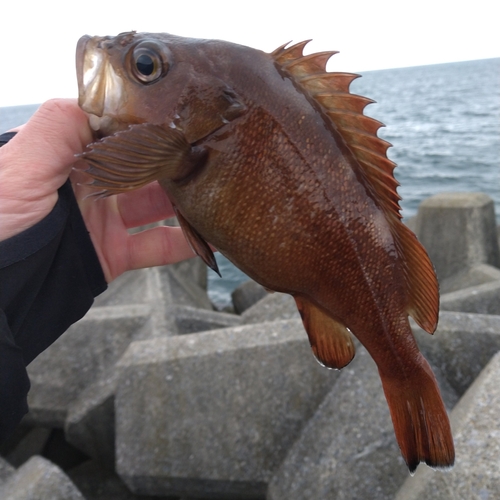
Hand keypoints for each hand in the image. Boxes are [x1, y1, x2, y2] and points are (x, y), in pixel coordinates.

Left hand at [0, 99, 194, 281]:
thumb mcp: (18, 169)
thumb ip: (58, 131)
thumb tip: (99, 99)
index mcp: (65, 159)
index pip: (113, 133)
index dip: (144, 124)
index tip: (178, 118)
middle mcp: (87, 186)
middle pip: (140, 167)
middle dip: (172, 160)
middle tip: (208, 152)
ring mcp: (103, 221)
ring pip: (154, 206)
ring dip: (185, 199)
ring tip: (216, 187)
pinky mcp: (112, 254)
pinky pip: (154, 247)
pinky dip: (182, 244)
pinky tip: (209, 237)